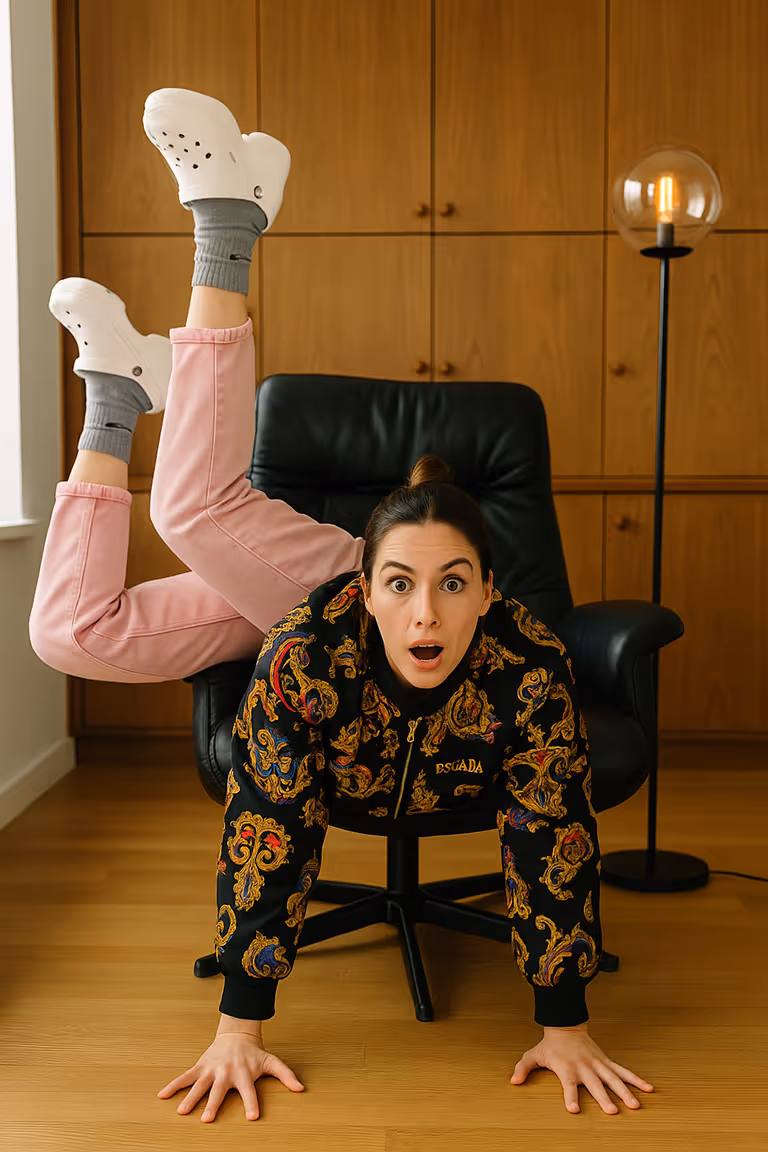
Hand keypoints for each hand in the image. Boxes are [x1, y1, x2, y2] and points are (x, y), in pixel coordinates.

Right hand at [156, 1031, 304, 1121]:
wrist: (237, 1033)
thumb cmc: (254, 1053)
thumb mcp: (271, 1061)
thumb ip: (285, 1075)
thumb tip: (300, 1089)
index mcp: (244, 1074)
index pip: (250, 1092)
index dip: (252, 1104)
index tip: (253, 1117)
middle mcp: (227, 1073)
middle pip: (219, 1091)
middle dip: (213, 1105)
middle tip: (207, 1120)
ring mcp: (212, 1070)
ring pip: (200, 1085)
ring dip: (190, 1098)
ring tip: (182, 1112)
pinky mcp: (201, 1066)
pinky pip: (185, 1077)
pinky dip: (173, 1085)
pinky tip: (161, 1095)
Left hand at [510, 1022, 654, 1113]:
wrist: (566, 1025)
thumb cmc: (550, 1045)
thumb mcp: (534, 1055)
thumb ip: (523, 1068)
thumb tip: (513, 1082)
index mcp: (567, 1069)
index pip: (568, 1085)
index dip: (570, 1097)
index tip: (574, 1109)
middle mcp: (584, 1068)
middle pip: (595, 1085)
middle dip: (603, 1098)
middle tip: (613, 1112)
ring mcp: (597, 1064)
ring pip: (613, 1079)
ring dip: (625, 1092)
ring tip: (636, 1105)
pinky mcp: (606, 1061)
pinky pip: (623, 1071)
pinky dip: (636, 1079)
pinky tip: (648, 1088)